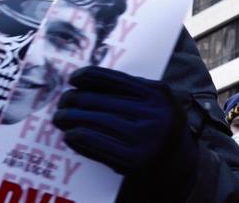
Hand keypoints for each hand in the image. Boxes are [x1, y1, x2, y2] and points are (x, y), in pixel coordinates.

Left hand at [53, 67, 196, 181]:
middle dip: (75, 99)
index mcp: (158, 94)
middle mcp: (154, 114)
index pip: (117, 80)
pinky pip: (97, 144)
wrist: (178, 161)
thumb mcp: (156, 101)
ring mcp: (145, 138)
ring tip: (59, 117)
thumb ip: (132, 90)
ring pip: (96, 121)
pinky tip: (70, 135)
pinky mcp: (135, 160)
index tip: (73, 78)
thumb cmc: (159, 126)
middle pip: (102, 101)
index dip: (91, 76)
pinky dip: (79, 138)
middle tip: (62, 101)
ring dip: (71, 118)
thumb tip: (89, 82)